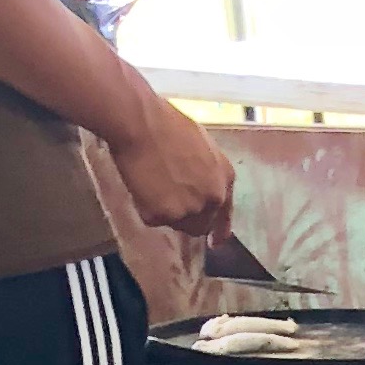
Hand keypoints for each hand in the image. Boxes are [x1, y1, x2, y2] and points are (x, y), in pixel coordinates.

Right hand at [104, 84, 235, 239]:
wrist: (139, 122)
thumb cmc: (166, 124)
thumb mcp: (201, 145)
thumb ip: (207, 172)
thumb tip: (201, 188)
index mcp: (225, 178)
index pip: (225, 214)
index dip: (220, 230)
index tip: (214, 243)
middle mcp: (212, 199)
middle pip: (200, 224)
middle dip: (186, 216)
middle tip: (166, 198)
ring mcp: (188, 210)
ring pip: (176, 224)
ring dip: (166, 211)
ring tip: (153, 182)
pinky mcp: (163, 216)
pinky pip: (153, 219)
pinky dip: (145, 206)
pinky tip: (141, 183)